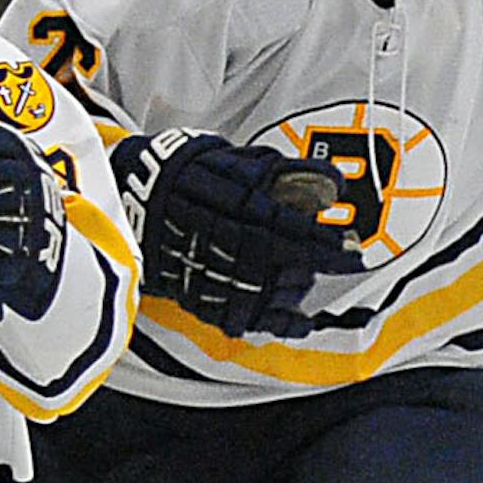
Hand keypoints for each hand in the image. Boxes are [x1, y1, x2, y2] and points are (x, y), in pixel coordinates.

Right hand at [112, 129, 363, 337]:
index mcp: (222, 196)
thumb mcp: (236, 159)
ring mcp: (198, 263)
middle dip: (312, 261)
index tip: (347, 244)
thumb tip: (331, 186)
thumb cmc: (193, 172)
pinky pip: (229, 313)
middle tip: (347, 262)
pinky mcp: (188, 288)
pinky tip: (291, 322)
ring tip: (310, 283)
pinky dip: (263, 321)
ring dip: (288, 289)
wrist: (135, 191)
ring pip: (250, 286)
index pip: (278, 221)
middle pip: (269, 254)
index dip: (316, 236)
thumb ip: (282, 173)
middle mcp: (210, 231)